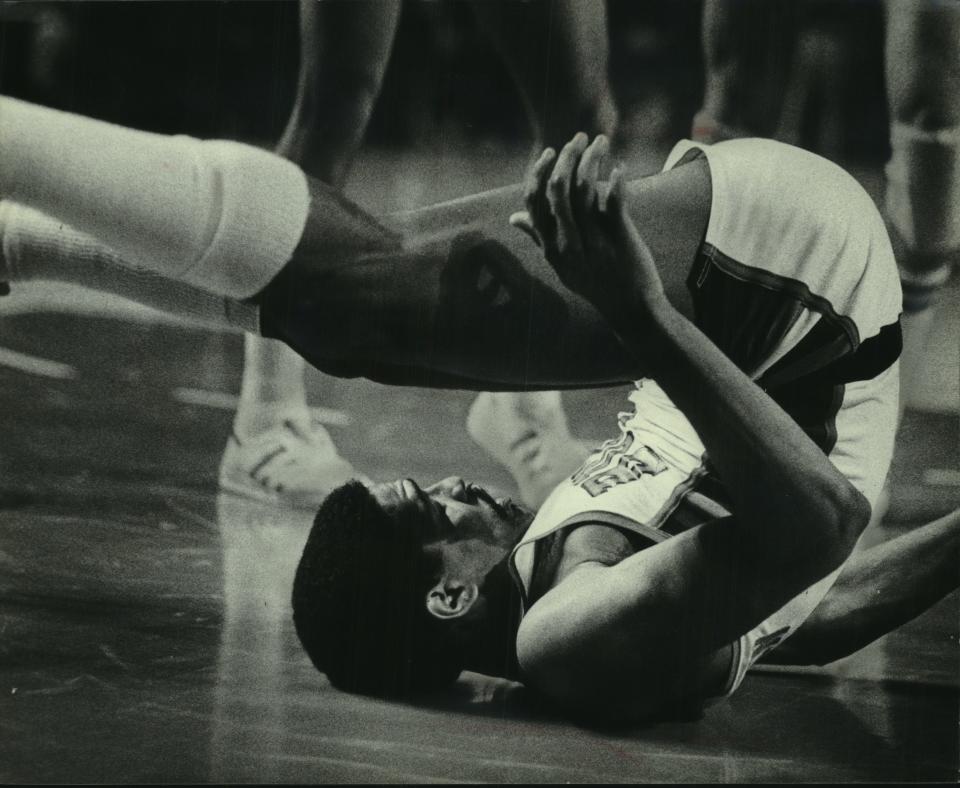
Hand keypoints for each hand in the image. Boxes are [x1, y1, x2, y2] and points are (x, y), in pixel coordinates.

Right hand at [510, 133, 665, 325]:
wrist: (630, 309)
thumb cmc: (595, 284)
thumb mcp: (561, 265)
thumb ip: (539, 238)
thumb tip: (514, 218)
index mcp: (550, 246)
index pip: (533, 201)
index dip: (538, 171)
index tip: (550, 152)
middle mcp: (568, 242)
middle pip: (558, 188)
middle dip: (566, 155)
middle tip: (578, 138)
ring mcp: (593, 240)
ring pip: (585, 188)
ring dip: (592, 158)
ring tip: (600, 142)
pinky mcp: (619, 238)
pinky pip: (614, 201)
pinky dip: (617, 179)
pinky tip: (621, 166)